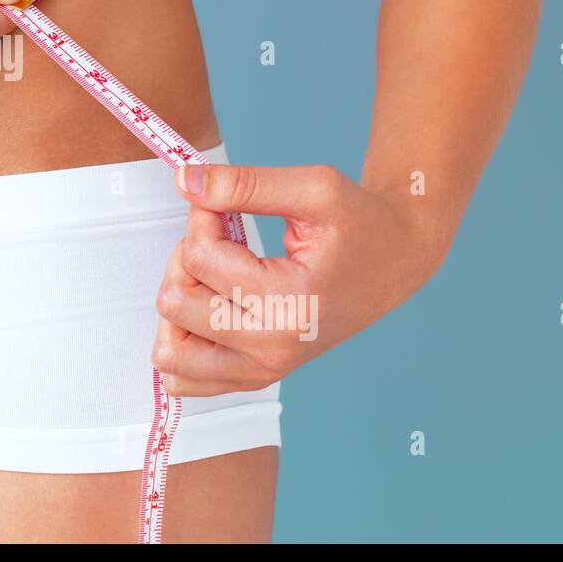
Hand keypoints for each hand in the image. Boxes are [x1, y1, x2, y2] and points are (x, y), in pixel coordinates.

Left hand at [151, 164, 445, 396]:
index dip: (201, 217)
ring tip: (212, 277)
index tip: (223, 207)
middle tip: (220, 241)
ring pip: (169, 350)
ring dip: (178, 303)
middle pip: (175, 302)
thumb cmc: (359, 224)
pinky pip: (183, 381)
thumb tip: (184, 180)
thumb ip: (244, 184)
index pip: (200, 257)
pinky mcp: (252, 379)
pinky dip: (182, 342)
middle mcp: (274, 349)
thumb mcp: (314, 188)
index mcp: (292, 303)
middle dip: (185, 259)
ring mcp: (262, 371)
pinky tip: (207, 307)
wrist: (393, 262)